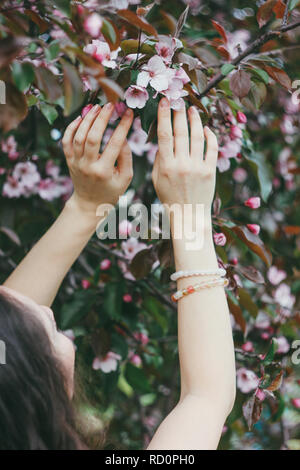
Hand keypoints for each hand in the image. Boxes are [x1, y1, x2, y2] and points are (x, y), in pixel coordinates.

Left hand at [62, 103, 133, 214]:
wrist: (89, 203)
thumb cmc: (111, 190)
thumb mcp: (125, 178)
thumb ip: (126, 157)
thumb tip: (123, 136)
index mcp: (104, 171)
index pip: (114, 144)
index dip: (123, 126)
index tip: (128, 113)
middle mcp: (88, 166)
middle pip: (92, 137)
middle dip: (101, 118)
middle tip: (110, 105)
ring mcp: (76, 163)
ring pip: (78, 136)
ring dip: (87, 119)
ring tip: (97, 107)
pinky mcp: (69, 160)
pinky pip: (66, 141)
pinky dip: (71, 127)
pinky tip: (80, 118)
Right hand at [152, 98, 217, 216]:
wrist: (188, 215)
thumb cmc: (169, 197)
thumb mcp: (157, 180)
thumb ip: (160, 159)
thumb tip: (163, 139)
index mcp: (166, 166)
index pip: (164, 134)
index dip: (164, 115)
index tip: (164, 101)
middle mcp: (182, 164)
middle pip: (181, 131)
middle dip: (179, 112)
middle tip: (179, 100)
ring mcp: (197, 167)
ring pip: (197, 136)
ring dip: (195, 120)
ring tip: (193, 110)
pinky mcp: (210, 171)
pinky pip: (211, 148)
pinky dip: (210, 136)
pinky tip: (206, 128)